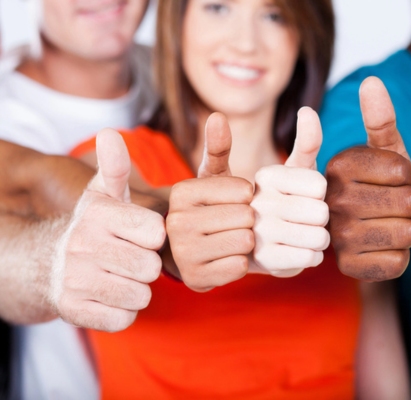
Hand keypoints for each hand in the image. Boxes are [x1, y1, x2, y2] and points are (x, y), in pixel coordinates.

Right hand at [50, 129, 165, 331]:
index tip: (139, 235)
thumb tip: (110, 132)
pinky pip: (124, 318)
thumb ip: (114, 167)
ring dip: (137, 290)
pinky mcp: (73, 311)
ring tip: (119, 277)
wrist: (46, 264)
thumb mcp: (102, 195)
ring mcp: (76, 280)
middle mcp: (83, 246)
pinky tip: (109, 296)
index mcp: (98, 215)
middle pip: (150, 268)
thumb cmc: (92, 227)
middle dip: (146, 266)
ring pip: (141, 295)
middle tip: (129, 259)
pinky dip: (123, 311)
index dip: (153, 238)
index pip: (157, 233)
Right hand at [167, 113, 253, 290]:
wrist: (189, 252)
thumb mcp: (212, 177)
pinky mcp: (194, 279)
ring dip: (247, 242)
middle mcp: (176, 221)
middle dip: (250, 220)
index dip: (249, 197)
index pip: (244, 190)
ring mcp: (182, 253)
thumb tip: (218, 116)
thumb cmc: (208, 209)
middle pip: (246, 217)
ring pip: (245, 242)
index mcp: (182, 192)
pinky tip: (226, 258)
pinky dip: (240, 263)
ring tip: (231, 239)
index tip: (234, 202)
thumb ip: (218, 148)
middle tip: (234, 223)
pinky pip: (239, 267)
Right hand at [250, 107, 329, 276]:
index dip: (321, 193)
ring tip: (304, 235)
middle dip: (322, 218)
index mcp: (266, 176)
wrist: (250, 243)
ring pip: (319, 237)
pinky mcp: (264, 261)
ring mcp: (258, 233)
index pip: (320, 184)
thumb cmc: (280, 200)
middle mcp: (257, 202)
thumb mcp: (293, 170)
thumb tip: (307, 111)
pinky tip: (298, 251)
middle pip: (321, 211)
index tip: (305, 195)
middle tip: (307, 219)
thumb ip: (306, 142)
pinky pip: (310, 258)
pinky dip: (311, 257)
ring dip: (319, 239)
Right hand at [325, 77, 410, 281]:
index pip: (403, 169)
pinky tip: (385, 246)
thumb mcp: (381, 150)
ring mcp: (337, 236)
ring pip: (406, 233)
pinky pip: (398, 262)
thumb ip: (379, 118)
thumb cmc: (376, 184)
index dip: (409, 176)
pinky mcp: (349, 266)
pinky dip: (400, 255)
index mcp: (338, 166)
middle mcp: (331, 200)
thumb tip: (371, 80)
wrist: (360, 229)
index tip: (394, 179)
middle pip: (408, 202)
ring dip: (408, 229)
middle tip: (395, 204)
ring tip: (391, 223)